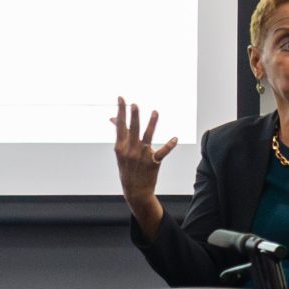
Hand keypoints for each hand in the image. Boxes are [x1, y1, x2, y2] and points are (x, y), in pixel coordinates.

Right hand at [113, 97, 179, 233]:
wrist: (135, 190)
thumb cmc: (127, 168)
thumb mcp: (120, 152)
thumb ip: (120, 135)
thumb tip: (113, 118)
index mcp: (120, 147)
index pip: (120, 125)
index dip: (121, 111)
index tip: (121, 98)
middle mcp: (130, 150)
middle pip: (132, 129)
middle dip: (133, 116)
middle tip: (134, 104)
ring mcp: (141, 156)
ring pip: (147, 136)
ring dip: (152, 124)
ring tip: (155, 112)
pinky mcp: (153, 162)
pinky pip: (162, 152)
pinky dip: (169, 145)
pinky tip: (175, 139)